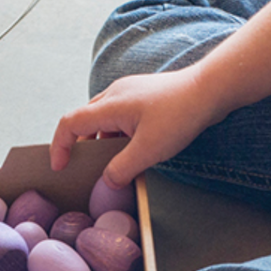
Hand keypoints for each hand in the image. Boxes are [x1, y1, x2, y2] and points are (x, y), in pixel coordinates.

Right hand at [50, 68, 215, 187]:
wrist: (211, 88)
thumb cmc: (180, 114)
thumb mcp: (149, 150)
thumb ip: (123, 169)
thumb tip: (107, 181)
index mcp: (109, 105)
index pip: (69, 124)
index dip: (60, 146)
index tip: (60, 167)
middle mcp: (114, 95)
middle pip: (83, 120)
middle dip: (79, 146)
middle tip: (83, 168)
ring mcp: (129, 93)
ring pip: (103, 119)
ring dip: (101, 141)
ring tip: (110, 163)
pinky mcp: (143, 96)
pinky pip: (119, 116)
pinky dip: (117, 134)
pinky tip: (132, 148)